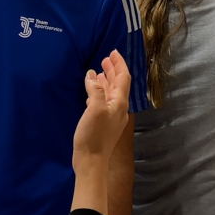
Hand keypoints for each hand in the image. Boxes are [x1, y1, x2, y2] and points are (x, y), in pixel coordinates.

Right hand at [73, 51, 130, 172]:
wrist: (91, 162)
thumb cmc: (94, 135)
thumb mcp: (95, 109)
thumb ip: (96, 90)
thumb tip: (93, 75)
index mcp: (119, 103)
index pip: (123, 78)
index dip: (119, 64)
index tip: (112, 52)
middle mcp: (118, 108)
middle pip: (118, 84)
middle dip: (112, 70)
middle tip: (104, 59)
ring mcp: (110, 116)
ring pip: (110, 93)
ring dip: (105, 81)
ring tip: (98, 71)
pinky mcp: (102, 123)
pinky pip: (103, 101)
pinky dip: (98, 92)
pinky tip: (91, 91)